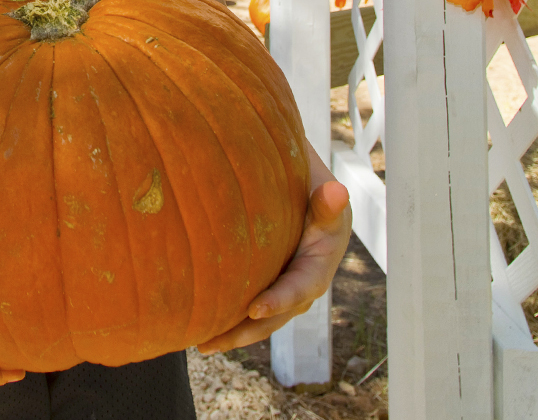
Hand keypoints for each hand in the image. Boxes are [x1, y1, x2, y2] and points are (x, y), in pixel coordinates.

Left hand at [197, 180, 351, 353]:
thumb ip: (327, 203)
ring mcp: (284, 292)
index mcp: (319, 267)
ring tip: (201, 345)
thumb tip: (336, 191)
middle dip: (246, 331)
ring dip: (232, 334)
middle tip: (213, 342)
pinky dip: (229, 320)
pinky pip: (248, 309)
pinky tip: (201, 328)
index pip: (300, 288)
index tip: (255, 309)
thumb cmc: (315, 194)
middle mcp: (303, 288)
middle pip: (276, 316)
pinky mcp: (267, 289)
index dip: (279, 300)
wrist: (310, 201)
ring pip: (260, 320)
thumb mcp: (323, 197)